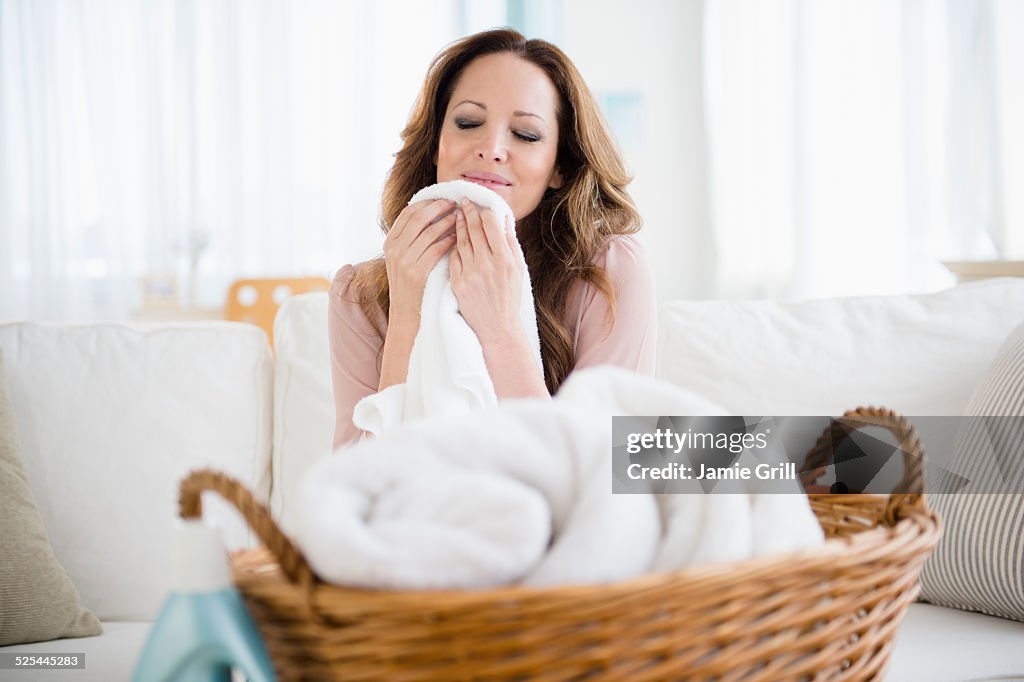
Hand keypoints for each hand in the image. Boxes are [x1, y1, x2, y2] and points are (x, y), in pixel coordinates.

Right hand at [382, 199, 457, 319]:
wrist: (406, 315)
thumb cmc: (411, 287)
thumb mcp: (403, 260)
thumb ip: (412, 239)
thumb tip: (432, 214)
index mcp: (390, 242)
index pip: (409, 212)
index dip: (428, 203)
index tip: (444, 198)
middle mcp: (394, 249)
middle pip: (420, 218)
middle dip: (440, 207)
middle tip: (456, 203)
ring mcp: (404, 261)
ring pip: (430, 231)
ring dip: (449, 222)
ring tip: (462, 217)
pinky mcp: (417, 273)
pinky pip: (437, 249)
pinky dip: (450, 240)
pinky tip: (460, 236)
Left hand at [449, 198, 525, 343]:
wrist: (496, 328)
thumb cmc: (509, 298)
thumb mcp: (518, 270)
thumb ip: (510, 243)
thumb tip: (504, 219)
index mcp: (505, 260)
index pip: (491, 225)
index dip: (484, 212)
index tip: (479, 205)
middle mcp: (487, 264)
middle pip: (474, 229)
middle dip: (468, 212)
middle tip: (463, 200)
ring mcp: (470, 274)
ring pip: (460, 241)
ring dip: (458, 225)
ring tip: (456, 214)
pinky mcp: (457, 283)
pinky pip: (453, 258)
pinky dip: (453, 246)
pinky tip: (452, 238)